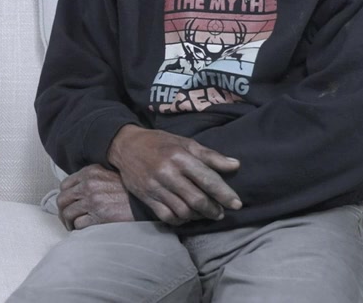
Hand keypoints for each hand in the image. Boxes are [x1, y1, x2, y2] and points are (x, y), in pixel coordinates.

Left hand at [56, 164, 134, 230]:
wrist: (147, 202)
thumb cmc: (130, 190)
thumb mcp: (110, 174)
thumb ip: (92, 179)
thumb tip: (77, 190)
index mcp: (90, 172)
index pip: (65, 185)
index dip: (64, 197)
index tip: (67, 205)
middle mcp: (89, 185)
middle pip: (62, 200)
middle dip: (62, 212)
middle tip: (67, 220)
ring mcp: (93, 201)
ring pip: (68, 214)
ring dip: (69, 223)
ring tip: (74, 227)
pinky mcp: (99, 216)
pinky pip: (79, 225)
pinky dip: (79, 229)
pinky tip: (84, 231)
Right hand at [107, 125, 241, 225]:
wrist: (126, 146)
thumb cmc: (160, 143)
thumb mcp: (185, 143)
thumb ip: (210, 156)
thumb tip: (235, 165)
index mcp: (179, 156)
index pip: (208, 179)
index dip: (225, 194)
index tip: (237, 204)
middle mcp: (167, 173)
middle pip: (197, 199)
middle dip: (213, 209)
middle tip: (221, 212)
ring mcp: (155, 187)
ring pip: (183, 210)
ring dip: (199, 216)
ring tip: (206, 214)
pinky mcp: (146, 198)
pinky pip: (167, 216)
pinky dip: (181, 220)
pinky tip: (187, 215)